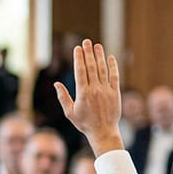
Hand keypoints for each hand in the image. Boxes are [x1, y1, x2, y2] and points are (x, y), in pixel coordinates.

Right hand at [54, 39, 123, 154]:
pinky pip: (114, 76)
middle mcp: (95, 90)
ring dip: (100, 56)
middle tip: (86, 41)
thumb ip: (63, 97)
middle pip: (91, 67)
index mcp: (83, 93)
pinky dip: (113, 66)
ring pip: (103, 69)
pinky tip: (110, 57)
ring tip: (97, 46)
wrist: (103, 132)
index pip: (80, 71)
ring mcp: (106, 90)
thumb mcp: (70, 112)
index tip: (77, 48)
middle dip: (88, 53)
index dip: (79, 58)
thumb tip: (56, 83)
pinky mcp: (115, 93)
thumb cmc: (84, 123)